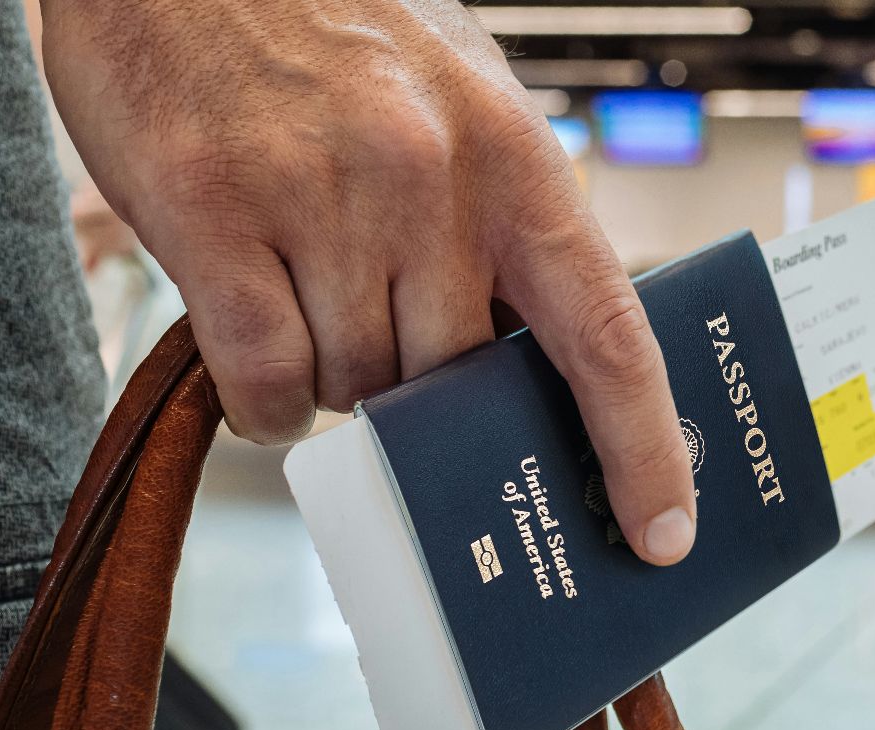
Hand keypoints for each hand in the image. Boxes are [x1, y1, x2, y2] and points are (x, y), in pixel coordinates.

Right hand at [39, 0, 697, 563]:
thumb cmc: (337, 25)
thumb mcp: (464, 103)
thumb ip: (509, 225)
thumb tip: (539, 359)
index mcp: (518, 161)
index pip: (609, 338)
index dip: (645, 450)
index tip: (663, 533)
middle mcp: (432, 182)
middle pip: (454, 380)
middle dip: (426, 387)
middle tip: (387, 325)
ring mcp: (321, 196)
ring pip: (359, 386)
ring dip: (339, 378)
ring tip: (307, 293)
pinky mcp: (211, 209)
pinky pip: (265, 376)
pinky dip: (267, 400)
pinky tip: (261, 357)